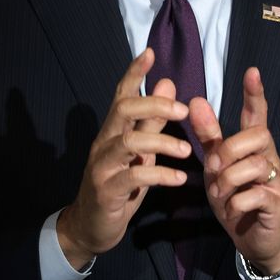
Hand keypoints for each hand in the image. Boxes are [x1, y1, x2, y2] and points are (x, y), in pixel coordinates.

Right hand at [56, 49, 192, 268]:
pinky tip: (180, 178)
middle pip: (123, 110)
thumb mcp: (140, 150)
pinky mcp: (106, 190)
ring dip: (162, 142)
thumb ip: (153, 120)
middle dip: (154, 105)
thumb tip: (168, 83)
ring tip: (186, 150)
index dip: (134, 73)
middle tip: (183, 110)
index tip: (150, 52)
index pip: (121, 94)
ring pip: (128, 142)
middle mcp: (104, 142)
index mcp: (113, 130)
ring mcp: (102, 166)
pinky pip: (134, 176)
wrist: (92, 226)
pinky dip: (160, 175)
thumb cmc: (120, 183)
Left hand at [190, 67, 279, 273]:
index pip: (257, 114)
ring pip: (253, 165)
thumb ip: (208, 136)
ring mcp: (276, 179)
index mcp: (253, 146)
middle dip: (229, 150)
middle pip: (257, 135)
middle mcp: (269, 157)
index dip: (255, 94)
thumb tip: (196, 100)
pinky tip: (232, 209)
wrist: (253, 240)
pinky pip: (255, 194)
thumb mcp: (216, 167)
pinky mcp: (276, 202)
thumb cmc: (234, 197)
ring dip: (228, 180)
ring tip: (219, 194)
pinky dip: (236, 202)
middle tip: (213, 168)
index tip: (252, 72)